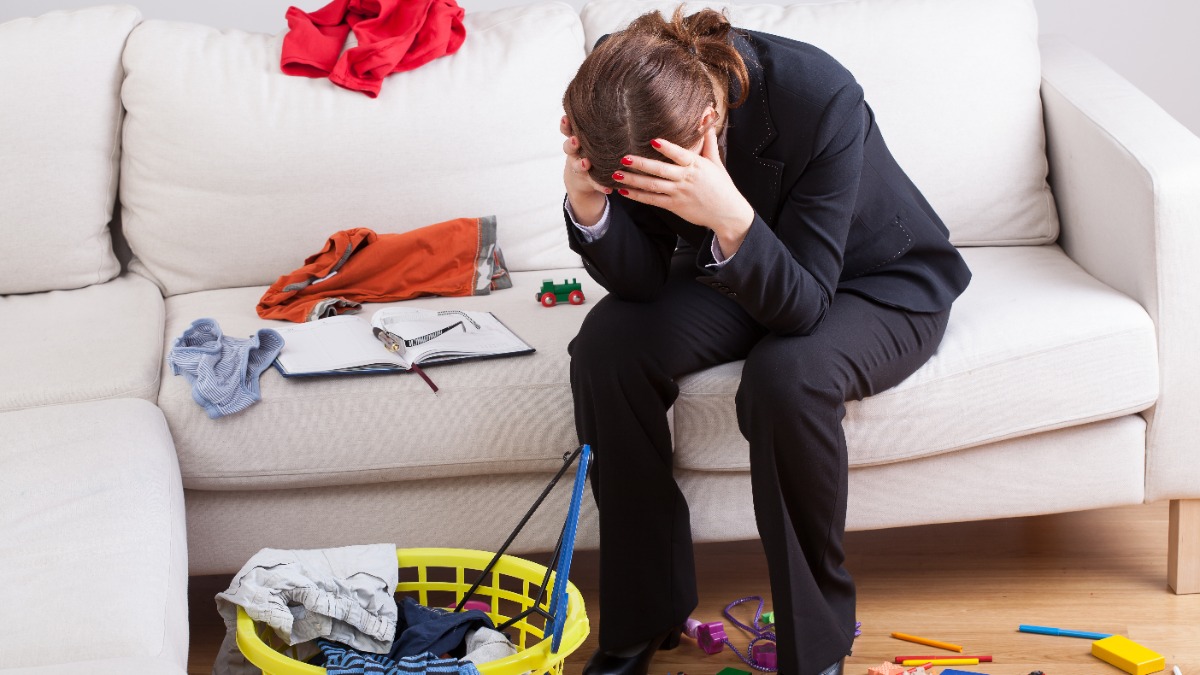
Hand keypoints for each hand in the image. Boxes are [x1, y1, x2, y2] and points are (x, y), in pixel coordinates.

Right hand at [560, 116, 610, 226]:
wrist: (583, 176)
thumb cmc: (593, 147)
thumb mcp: (592, 134)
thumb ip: (600, 121)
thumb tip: (621, 95)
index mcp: (576, 138)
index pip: (567, 129)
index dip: (565, 124)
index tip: (566, 118)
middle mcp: (575, 152)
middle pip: (569, 147)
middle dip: (572, 143)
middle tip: (576, 140)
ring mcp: (579, 167)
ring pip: (577, 165)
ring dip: (581, 164)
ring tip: (586, 164)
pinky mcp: (588, 180)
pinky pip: (594, 183)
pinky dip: (600, 185)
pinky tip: (607, 188)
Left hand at [613, 125, 754, 253]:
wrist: (727, 213)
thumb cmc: (722, 185)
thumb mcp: (716, 162)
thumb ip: (708, 140)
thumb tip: (709, 115)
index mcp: (696, 166)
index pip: (680, 155)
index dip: (667, 148)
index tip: (653, 140)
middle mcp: (686, 179)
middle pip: (661, 170)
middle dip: (641, 164)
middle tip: (623, 157)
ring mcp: (679, 193)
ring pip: (653, 186)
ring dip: (634, 180)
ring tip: (617, 174)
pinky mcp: (674, 206)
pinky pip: (653, 200)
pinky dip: (638, 196)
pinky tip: (624, 191)